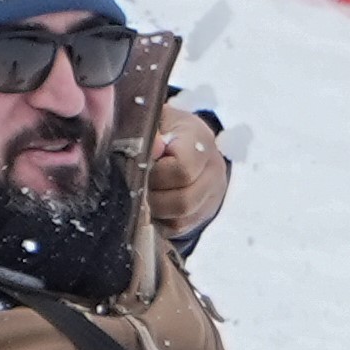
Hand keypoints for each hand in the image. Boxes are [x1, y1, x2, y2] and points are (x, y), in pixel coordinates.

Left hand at [148, 107, 230, 238]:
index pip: (183, 170)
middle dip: (153, 196)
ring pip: (180, 218)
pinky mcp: (204, 213)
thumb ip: (151, 131)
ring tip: (141, 195)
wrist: (186, 140)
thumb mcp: (157, 121)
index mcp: (201, 141)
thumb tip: (155, 147)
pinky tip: (150, 204)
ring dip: (154, 211)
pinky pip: (178, 228)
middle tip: (135, 186)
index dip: (157, 174)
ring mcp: (213, 195)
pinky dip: (159, 220)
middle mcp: (214, 170)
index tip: (142, 166)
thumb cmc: (165, 129)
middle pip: (183, 200)